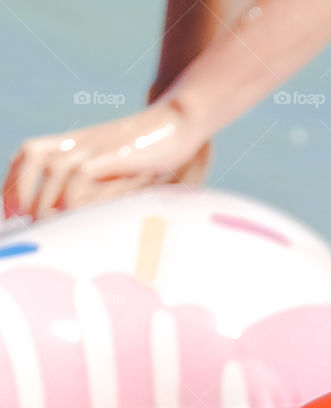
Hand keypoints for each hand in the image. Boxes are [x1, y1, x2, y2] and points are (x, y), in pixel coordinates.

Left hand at [3, 99, 210, 222]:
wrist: (179, 124)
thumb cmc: (157, 154)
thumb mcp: (123, 171)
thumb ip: (102, 188)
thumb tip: (83, 216)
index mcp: (78, 143)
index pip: (32, 154)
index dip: (15, 180)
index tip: (9, 209)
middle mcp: (80, 142)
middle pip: (33, 155)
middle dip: (18, 188)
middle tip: (15, 219)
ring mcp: (94, 147)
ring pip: (52, 168)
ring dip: (41, 199)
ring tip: (41, 224)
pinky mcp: (110, 156)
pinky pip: (77, 176)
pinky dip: (68, 197)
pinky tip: (69, 217)